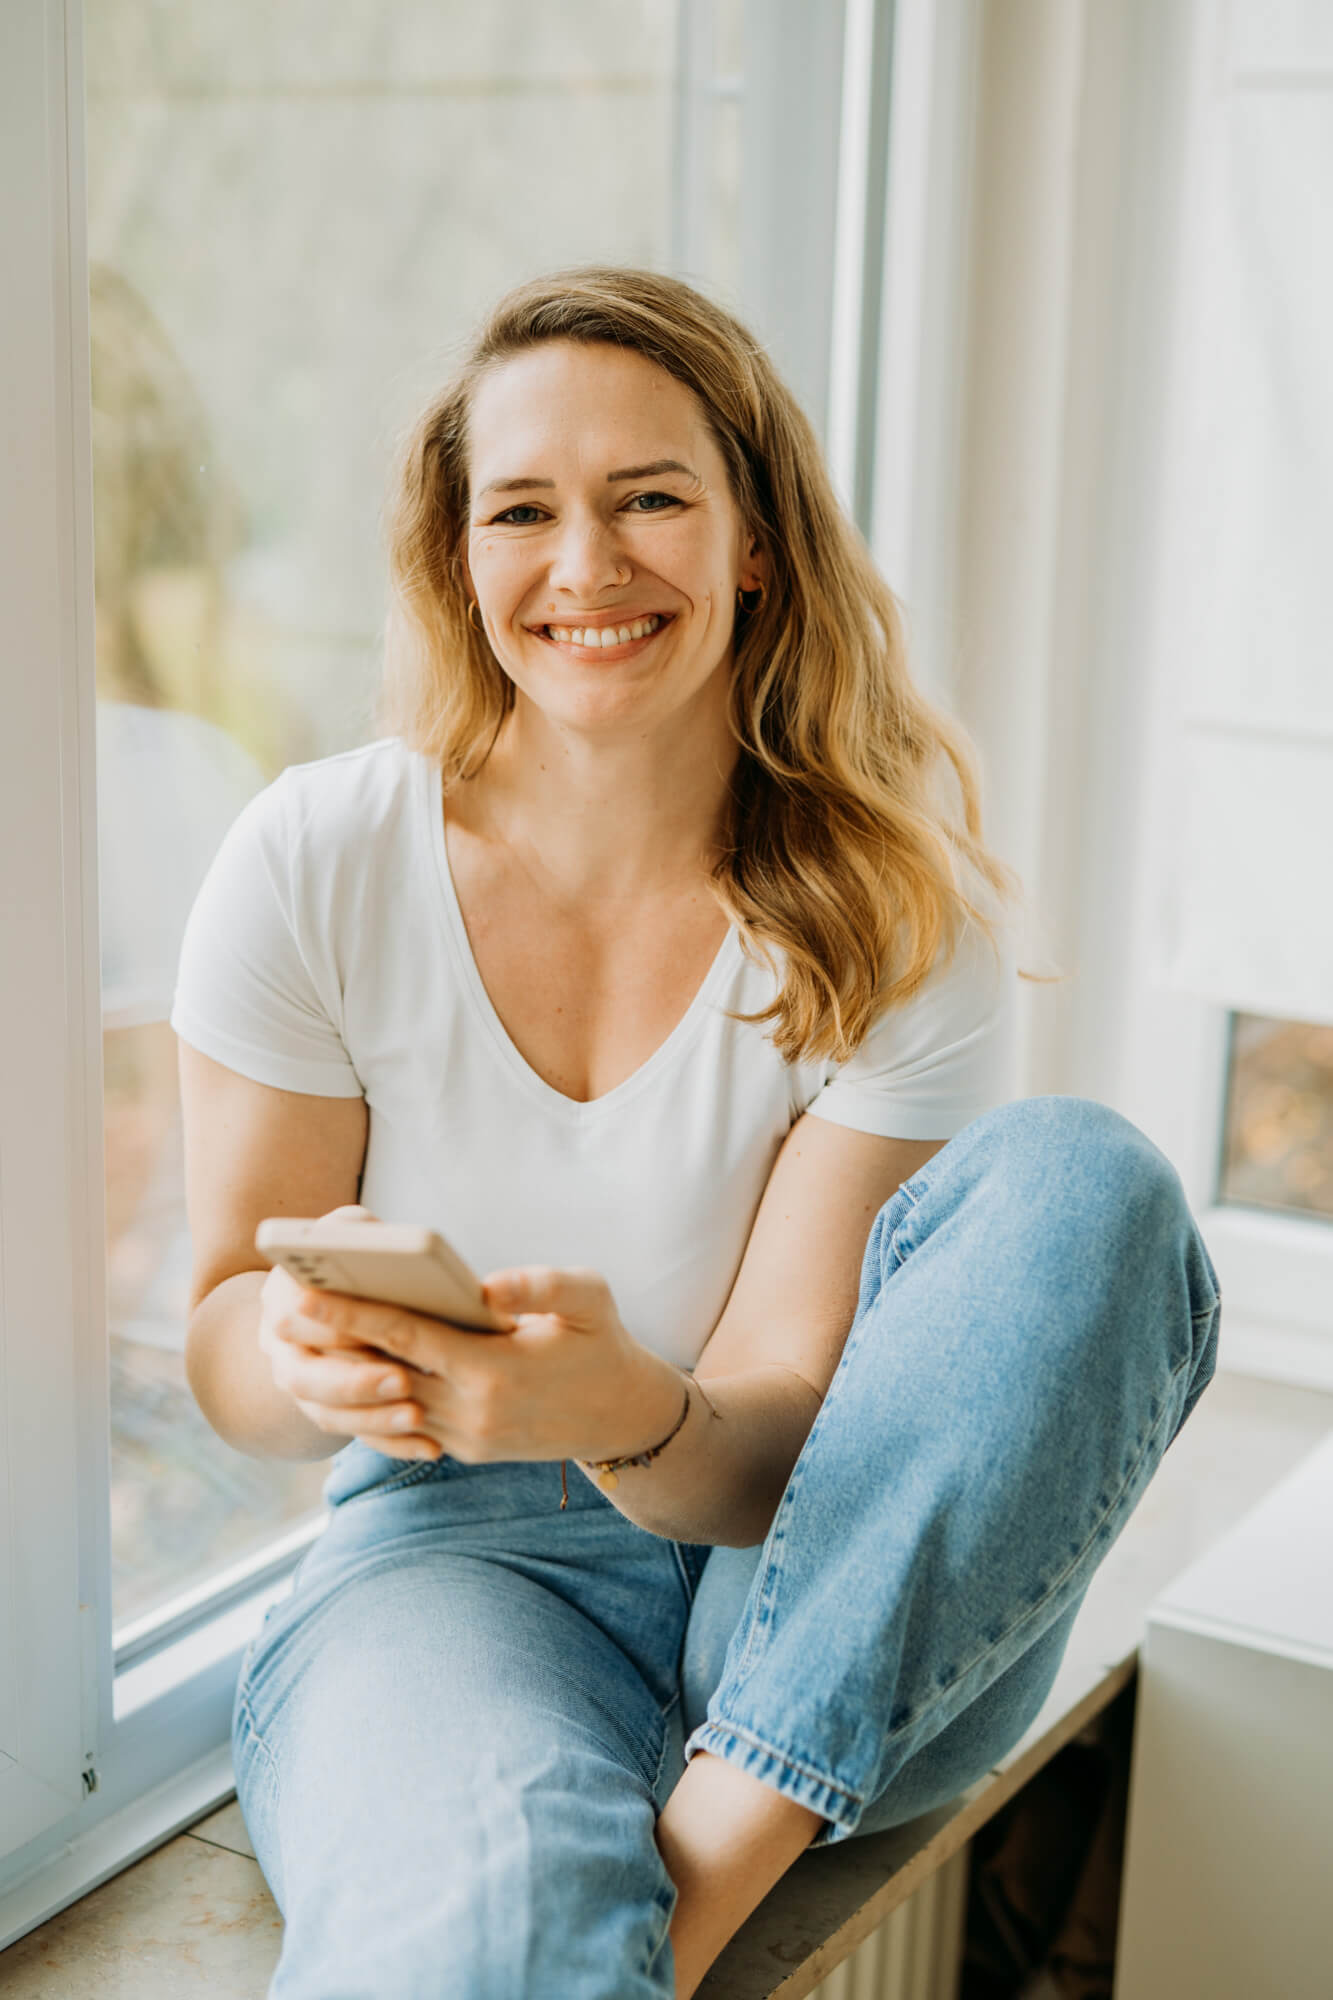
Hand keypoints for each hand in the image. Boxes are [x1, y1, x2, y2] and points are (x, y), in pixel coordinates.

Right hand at [257, 1204, 447, 1459]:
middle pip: (305, 1373)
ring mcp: (297, 1379)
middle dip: (354, 1381)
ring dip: (372, 1418)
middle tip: (403, 1383)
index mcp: (283, 1288)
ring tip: (418, 1418)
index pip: (296, 1311)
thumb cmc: (364, 1253)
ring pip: (325, 1412)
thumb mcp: (363, 1234)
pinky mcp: (324, 1408)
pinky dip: (389, 1443)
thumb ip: (373, 1238)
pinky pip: (352, 1434)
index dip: (332, 1324)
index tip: (370, 1333)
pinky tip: (429, 1448)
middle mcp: (278, 1339)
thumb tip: (406, 1253)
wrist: (343, 1289)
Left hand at [282, 1255, 680, 1467]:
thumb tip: (485, 1287)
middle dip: (332, 1342)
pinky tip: (346, 1367)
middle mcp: (470, 1412)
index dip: (352, 1313)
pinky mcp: (465, 1451)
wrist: (624, 1417)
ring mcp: (465, 1438)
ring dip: (344, 1372)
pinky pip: (405, 1424)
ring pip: (386, 1402)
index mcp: (494, 1371)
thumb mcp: (591, 1298)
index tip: (305, 1291)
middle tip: (283, 1306)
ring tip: (304, 1335)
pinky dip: (373, 1398)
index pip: (406, 1338)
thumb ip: (542, 1284)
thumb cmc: (605, 1344)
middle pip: (382, 1372)